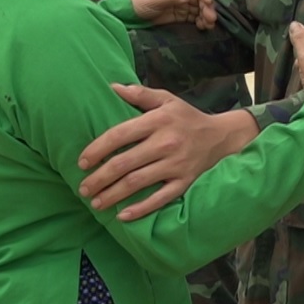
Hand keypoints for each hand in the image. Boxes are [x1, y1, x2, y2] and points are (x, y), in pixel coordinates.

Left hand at [77, 84, 256, 219]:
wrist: (221, 136)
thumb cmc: (187, 117)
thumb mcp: (166, 100)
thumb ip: (140, 94)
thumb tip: (113, 87)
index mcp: (157, 120)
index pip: (120, 134)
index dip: (98, 149)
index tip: (82, 162)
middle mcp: (165, 142)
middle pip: (125, 163)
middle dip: (100, 178)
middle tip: (83, 188)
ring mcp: (176, 164)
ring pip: (138, 182)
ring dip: (113, 195)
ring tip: (96, 202)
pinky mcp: (184, 182)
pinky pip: (160, 199)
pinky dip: (141, 209)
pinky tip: (123, 216)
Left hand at [130, 0, 215, 28]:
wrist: (128, 15)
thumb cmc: (139, 2)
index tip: (209, 3)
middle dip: (207, 7)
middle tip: (212, 18)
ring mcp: (180, 4)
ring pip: (198, 8)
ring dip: (205, 15)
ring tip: (209, 25)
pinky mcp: (178, 15)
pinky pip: (193, 17)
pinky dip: (199, 21)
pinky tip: (202, 26)